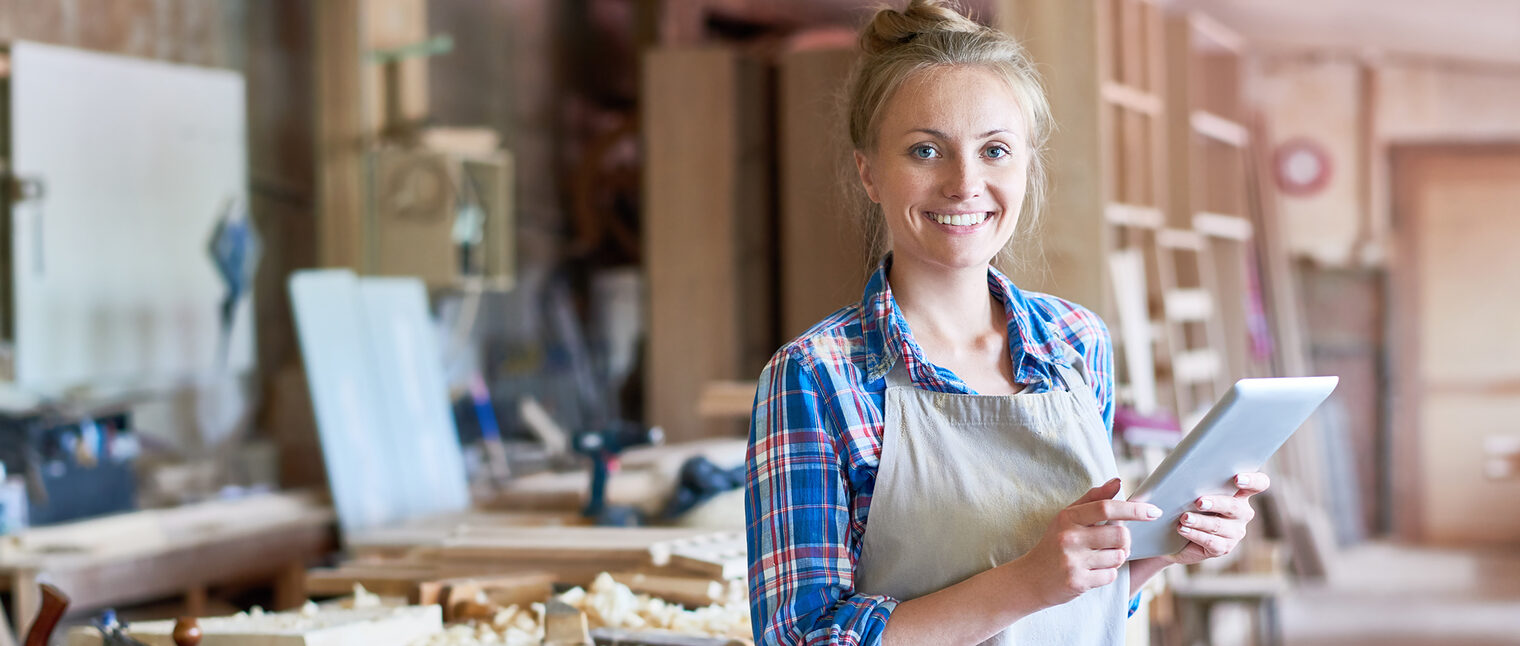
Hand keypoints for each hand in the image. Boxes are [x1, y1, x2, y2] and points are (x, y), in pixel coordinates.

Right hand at [1012, 478, 1160, 607]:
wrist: (1030, 578)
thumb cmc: (1053, 543)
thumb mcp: (1067, 517)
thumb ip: (1093, 498)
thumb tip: (1117, 482)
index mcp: (1068, 517)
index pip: (1106, 508)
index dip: (1134, 508)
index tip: (1153, 511)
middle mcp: (1070, 538)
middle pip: (1119, 535)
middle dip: (1126, 540)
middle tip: (1118, 542)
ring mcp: (1073, 561)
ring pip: (1118, 556)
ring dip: (1116, 557)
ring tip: (1101, 557)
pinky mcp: (1078, 582)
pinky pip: (1110, 575)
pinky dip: (1108, 573)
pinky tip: (1093, 571)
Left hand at [1163, 472, 1269, 564]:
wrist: (1175, 534)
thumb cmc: (1186, 504)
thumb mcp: (1193, 490)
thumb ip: (1198, 481)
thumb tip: (1186, 473)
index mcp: (1240, 494)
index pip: (1259, 484)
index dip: (1253, 481)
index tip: (1237, 478)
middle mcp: (1242, 513)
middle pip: (1235, 506)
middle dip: (1216, 503)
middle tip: (1199, 502)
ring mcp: (1235, 532)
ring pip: (1219, 525)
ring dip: (1200, 521)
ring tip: (1185, 517)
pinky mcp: (1223, 548)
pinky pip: (1210, 541)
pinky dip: (1195, 534)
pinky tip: (1183, 529)